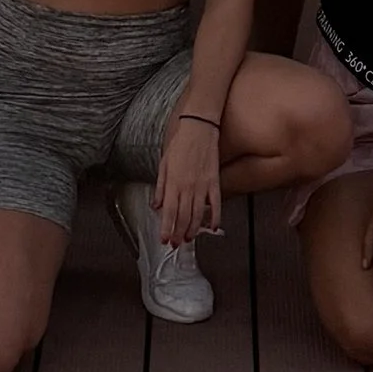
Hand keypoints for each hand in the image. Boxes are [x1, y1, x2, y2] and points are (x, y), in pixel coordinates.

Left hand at [154, 109, 222, 245]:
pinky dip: (215, 217)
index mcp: (173, 182)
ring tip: (189, 238)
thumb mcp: (164, 163)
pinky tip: (212, 227)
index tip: (165, 240)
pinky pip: (216, 204)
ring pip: (198, 214)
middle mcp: (187, 187)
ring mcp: (202, 185)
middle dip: (178, 234)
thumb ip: (160, 187)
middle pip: (183, 217)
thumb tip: (156, 205)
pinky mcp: (214, 181)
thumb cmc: (180, 144)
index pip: (169, 212)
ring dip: (193, 229)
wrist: (199, 128)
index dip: (167, 228)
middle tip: (176, 244)